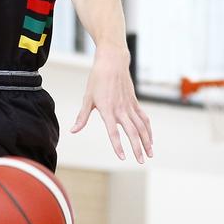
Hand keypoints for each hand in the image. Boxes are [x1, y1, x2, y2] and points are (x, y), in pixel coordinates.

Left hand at [70, 48, 152, 162]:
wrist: (112, 61)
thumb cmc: (97, 79)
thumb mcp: (87, 98)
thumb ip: (82, 117)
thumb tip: (73, 131)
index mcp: (107, 109)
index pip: (113, 132)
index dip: (118, 145)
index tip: (122, 158)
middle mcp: (120, 109)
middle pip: (132, 132)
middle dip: (137, 148)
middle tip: (140, 162)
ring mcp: (129, 105)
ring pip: (141, 126)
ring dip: (146, 141)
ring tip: (150, 154)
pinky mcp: (135, 102)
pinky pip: (144, 118)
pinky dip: (148, 129)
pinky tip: (150, 139)